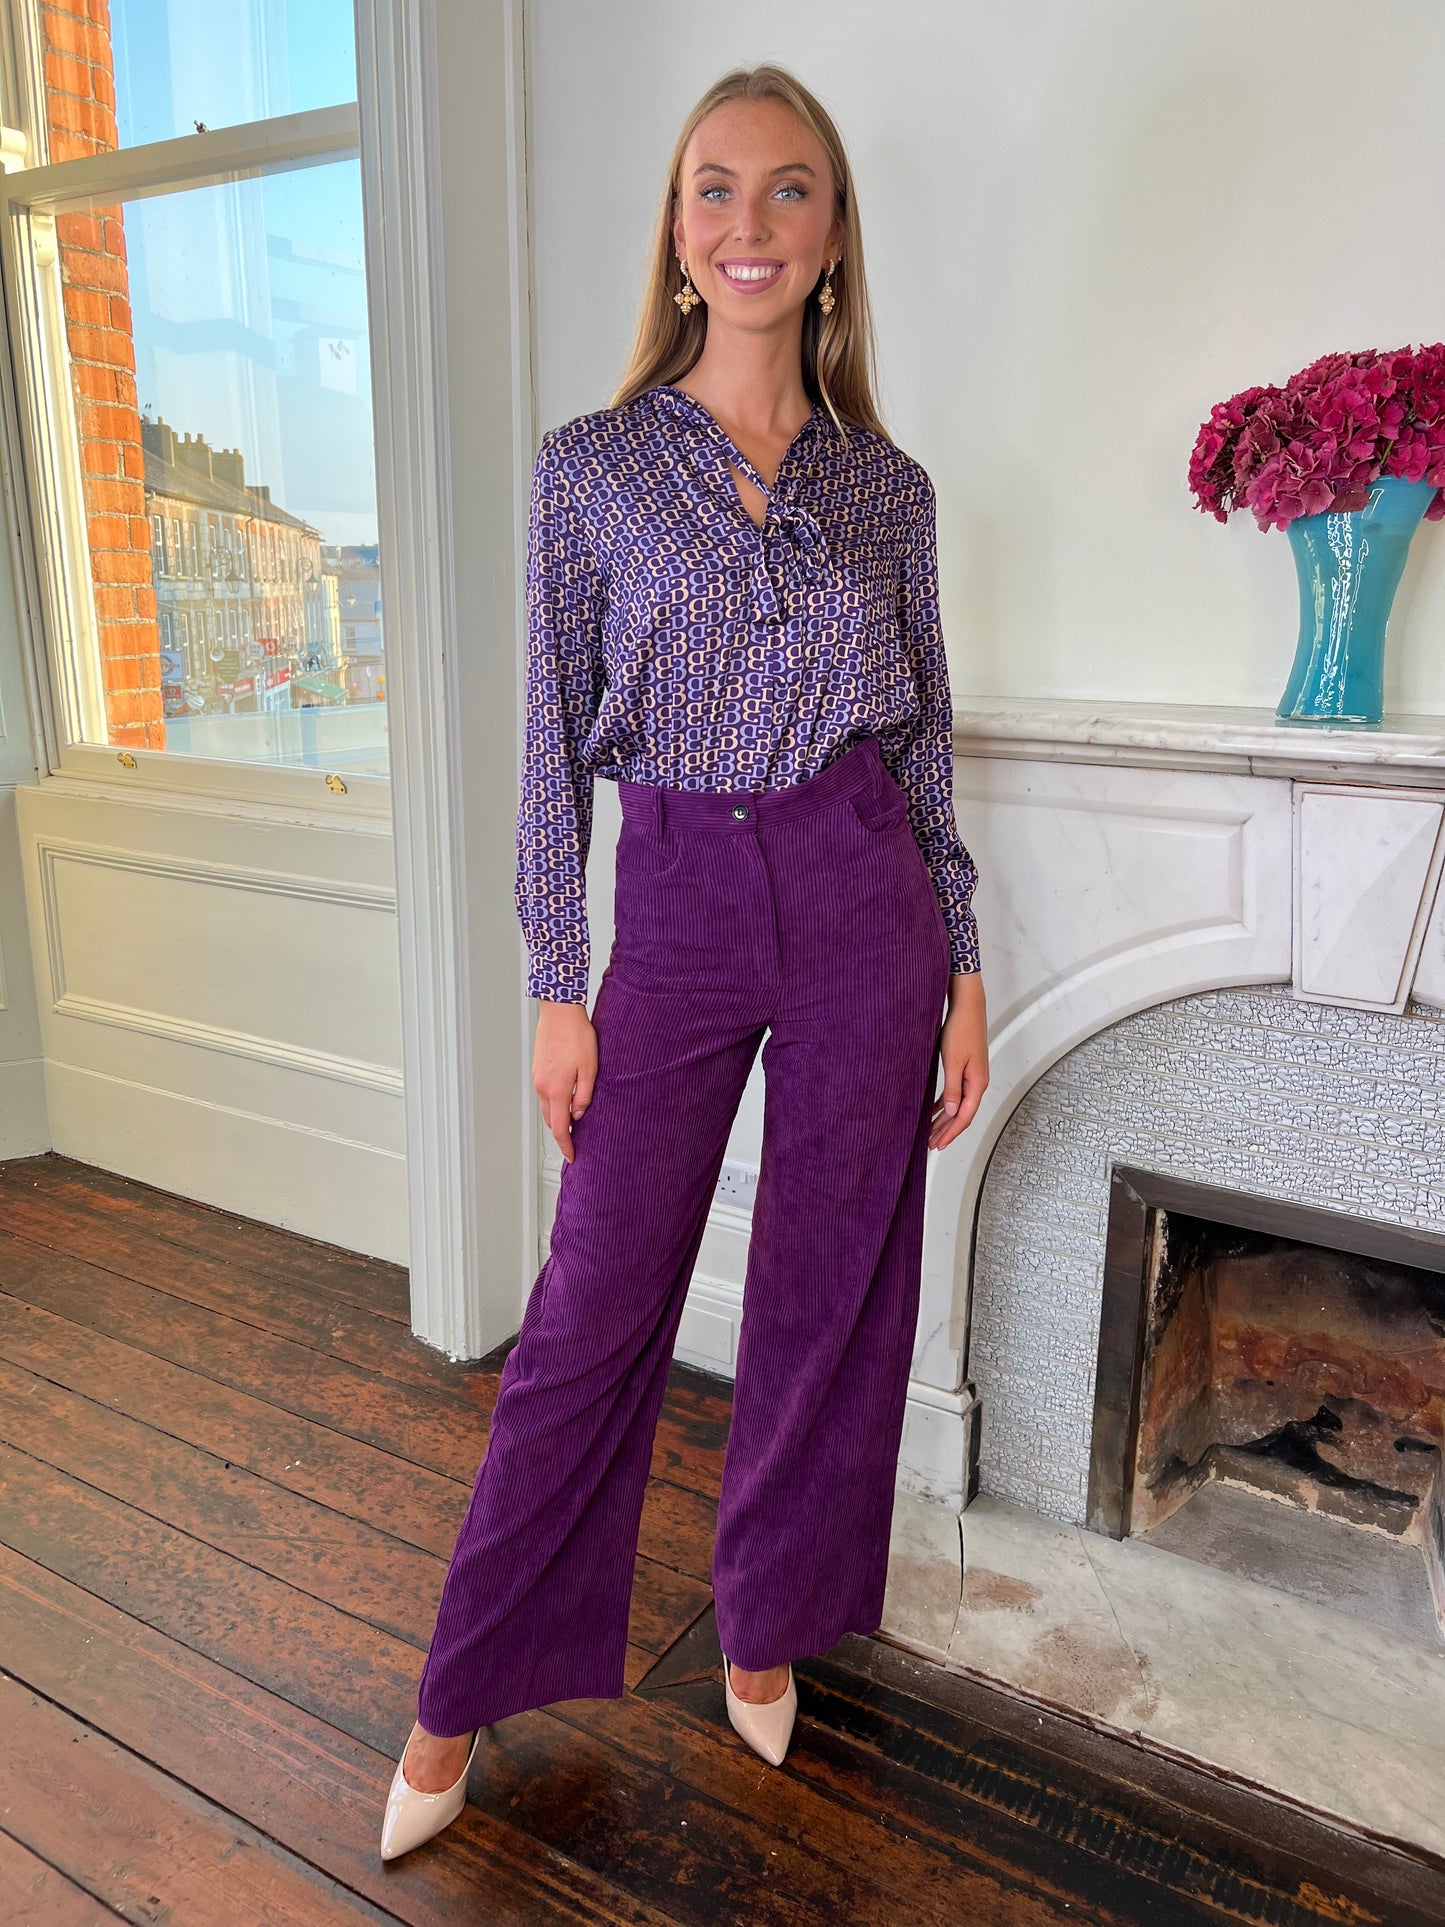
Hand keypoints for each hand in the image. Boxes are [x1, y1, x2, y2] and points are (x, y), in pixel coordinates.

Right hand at [532, 999, 598, 1162]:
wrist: (559, 1011)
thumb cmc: (577, 1035)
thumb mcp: (590, 1068)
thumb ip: (585, 1095)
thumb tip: (579, 1114)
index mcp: (556, 1090)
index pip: (560, 1128)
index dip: (566, 1146)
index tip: (572, 1156)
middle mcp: (543, 1087)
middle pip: (551, 1120)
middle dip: (562, 1133)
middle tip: (575, 1141)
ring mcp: (538, 1077)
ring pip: (547, 1107)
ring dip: (558, 1117)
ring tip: (574, 1120)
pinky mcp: (538, 1068)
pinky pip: (545, 1094)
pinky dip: (554, 1103)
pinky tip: (566, 1098)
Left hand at [929, 970, 987, 1150]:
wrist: (967, 1006)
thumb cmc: (961, 1029)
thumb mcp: (953, 1062)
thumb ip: (952, 1089)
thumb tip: (950, 1112)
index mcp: (977, 1083)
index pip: (964, 1117)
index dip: (950, 1133)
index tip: (937, 1145)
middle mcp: (978, 1082)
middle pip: (961, 1114)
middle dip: (946, 1130)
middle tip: (930, 1144)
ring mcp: (973, 1075)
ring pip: (958, 1104)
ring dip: (945, 1119)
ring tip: (931, 1131)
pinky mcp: (966, 1067)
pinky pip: (956, 1093)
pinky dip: (945, 1103)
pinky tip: (934, 1109)